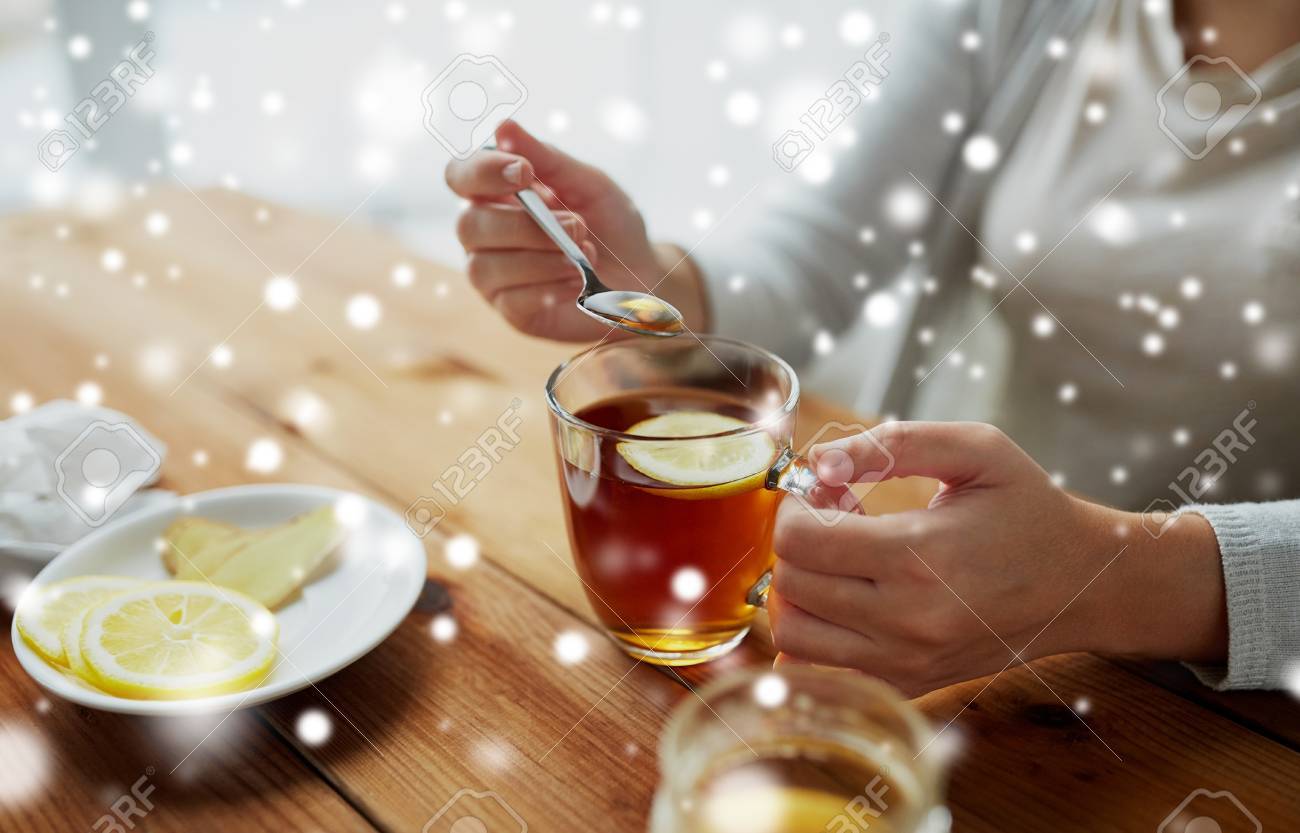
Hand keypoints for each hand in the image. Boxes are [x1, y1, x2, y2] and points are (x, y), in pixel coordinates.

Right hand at [445, 120, 704, 339]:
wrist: (642, 277)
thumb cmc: (611, 225)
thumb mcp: (589, 184)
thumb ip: (548, 159)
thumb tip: (503, 126)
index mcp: (496, 194)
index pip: (460, 176)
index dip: (481, 172)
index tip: (524, 172)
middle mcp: (486, 234)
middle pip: (469, 226)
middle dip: (526, 225)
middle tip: (577, 226)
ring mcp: (495, 276)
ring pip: (486, 266)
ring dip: (541, 258)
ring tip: (584, 255)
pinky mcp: (513, 311)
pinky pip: (512, 300)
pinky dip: (549, 287)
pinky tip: (576, 282)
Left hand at [768, 421, 1227, 696]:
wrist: (1084, 585)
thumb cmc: (1028, 509)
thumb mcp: (975, 450)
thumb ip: (892, 444)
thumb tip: (819, 462)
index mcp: (919, 556)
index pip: (799, 540)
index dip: (795, 505)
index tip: (823, 489)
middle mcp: (906, 619)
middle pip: (789, 584)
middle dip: (795, 541)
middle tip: (835, 516)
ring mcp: (906, 661)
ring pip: (793, 633)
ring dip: (797, 588)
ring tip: (839, 558)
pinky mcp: (907, 684)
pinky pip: (820, 669)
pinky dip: (814, 632)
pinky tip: (846, 596)